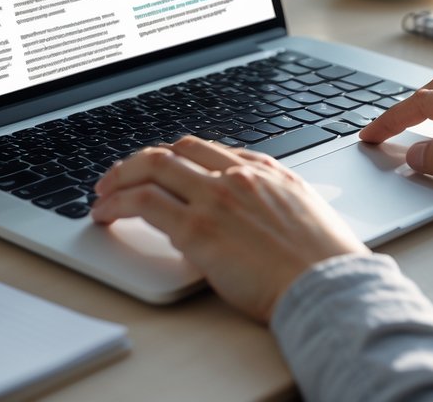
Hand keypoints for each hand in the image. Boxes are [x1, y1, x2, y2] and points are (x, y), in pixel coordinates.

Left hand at [91, 136, 368, 321]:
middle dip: (138, 161)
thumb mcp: (303, 212)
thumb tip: (246, 210)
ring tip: (103, 195)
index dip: (172, 156)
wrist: (329, 284)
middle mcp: (236, 176)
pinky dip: (117, 203)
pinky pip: (143, 203)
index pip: (204, 148)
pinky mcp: (198, 229)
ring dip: (119, 178)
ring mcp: (215, 199)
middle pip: (173, 151)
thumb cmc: (323, 262)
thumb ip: (271, 200)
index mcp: (264, 170)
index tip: (158, 168)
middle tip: (119, 177)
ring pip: (151, 168)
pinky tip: (106, 214)